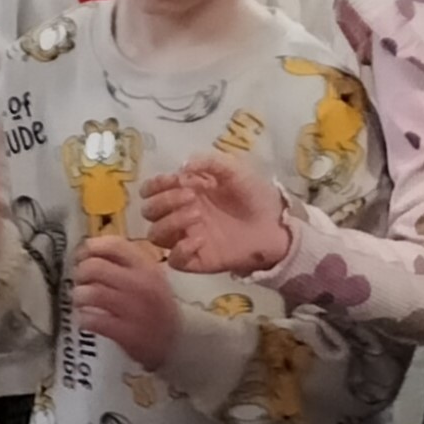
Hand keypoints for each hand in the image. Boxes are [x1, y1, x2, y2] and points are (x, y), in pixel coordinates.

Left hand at [74, 235, 178, 370]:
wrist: (177, 339)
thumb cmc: (156, 305)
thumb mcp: (149, 276)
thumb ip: (124, 262)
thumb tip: (90, 251)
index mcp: (146, 266)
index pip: (114, 245)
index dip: (90, 248)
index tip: (81, 256)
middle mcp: (141, 284)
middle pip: (94, 267)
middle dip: (80, 274)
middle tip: (82, 282)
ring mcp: (134, 310)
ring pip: (90, 293)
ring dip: (79, 297)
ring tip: (83, 302)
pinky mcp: (126, 333)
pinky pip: (92, 320)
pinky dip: (83, 319)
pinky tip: (88, 319)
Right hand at [140, 155, 293, 274]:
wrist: (275, 225)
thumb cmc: (254, 196)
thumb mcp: (235, 170)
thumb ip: (210, 163)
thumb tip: (182, 166)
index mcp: (183, 193)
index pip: (151, 190)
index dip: (155, 185)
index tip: (175, 180)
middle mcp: (178, 216)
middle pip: (148, 212)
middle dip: (164, 201)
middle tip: (191, 197)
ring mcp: (184, 239)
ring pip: (155, 235)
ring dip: (171, 222)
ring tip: (198, 215)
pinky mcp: (194, 260)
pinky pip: (173, 260)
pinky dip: (181, 249)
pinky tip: (200, 240)